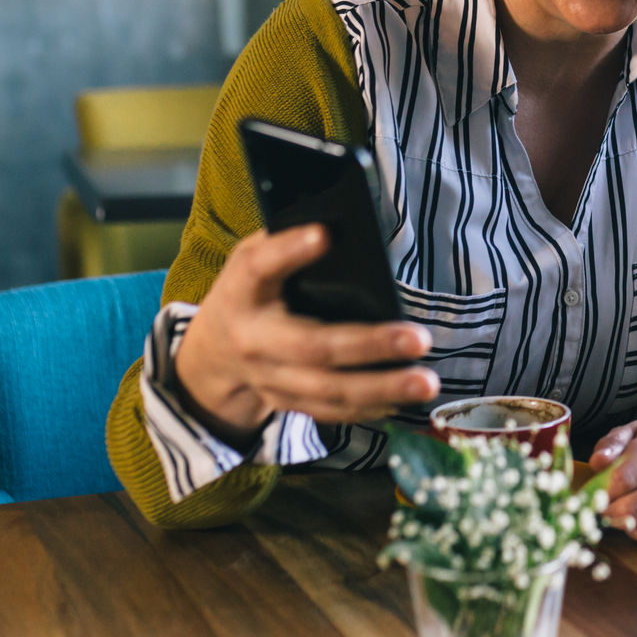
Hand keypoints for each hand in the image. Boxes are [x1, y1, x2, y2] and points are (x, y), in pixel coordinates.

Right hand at [170, 225, 439, 445]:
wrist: (211, 353)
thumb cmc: (250, 293)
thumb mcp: (253, 258)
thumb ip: (286, 242)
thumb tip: (344, 224)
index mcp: (242, 291)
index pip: (260, 267)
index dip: (289, 251)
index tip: (325, 234)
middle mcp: (253, 340)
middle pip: (313, 347)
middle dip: (369, 345)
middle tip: (419, 339)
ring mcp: (269, 378)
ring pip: (328, 390)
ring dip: (381, 388)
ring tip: (425, 382)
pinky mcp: (285, 403)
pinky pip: (330, 411)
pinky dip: (368, 408)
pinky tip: (402, 399)